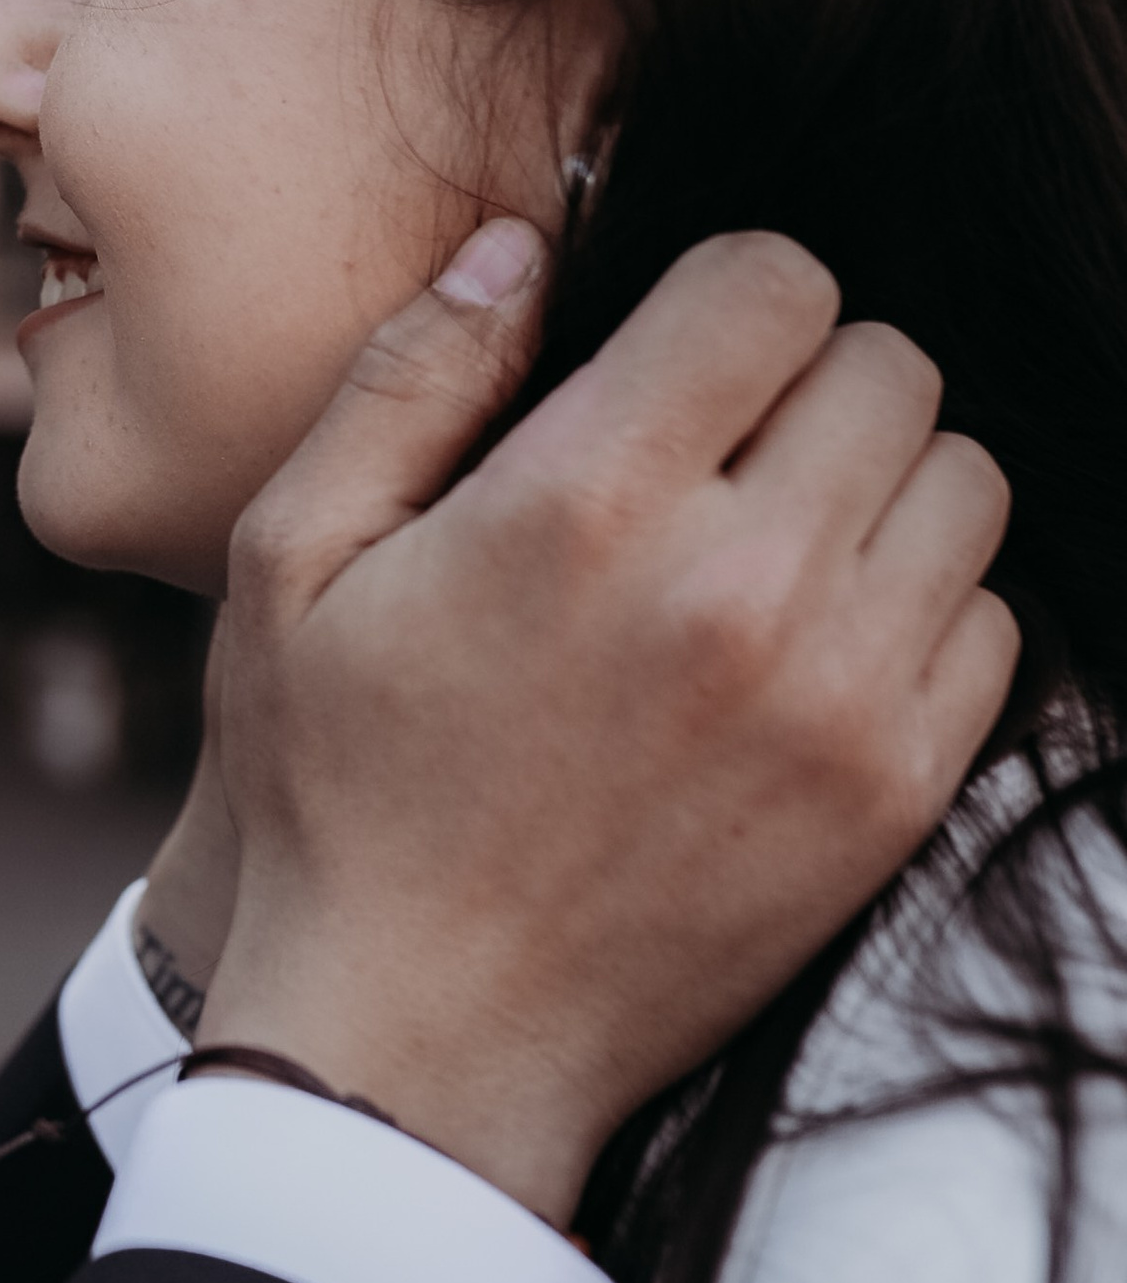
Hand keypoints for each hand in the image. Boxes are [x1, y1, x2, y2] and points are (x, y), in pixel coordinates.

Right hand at [196, 223, 1016, 1226]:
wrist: (420, 1035)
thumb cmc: (334, 785)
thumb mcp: (292, 560)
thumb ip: (407, 379)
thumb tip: (518, 247)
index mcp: (584, 504)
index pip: (775, 283)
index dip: (723, 288)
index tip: (672, 344)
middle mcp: (740, 588)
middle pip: (891, 365)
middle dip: (804, 372)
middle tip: (711, 441)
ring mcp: (839, 700)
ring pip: (961, 483)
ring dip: (873, 479)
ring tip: (762, 536)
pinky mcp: (894, 796)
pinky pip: (990, 624)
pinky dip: (917, 603)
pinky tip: (802, 641)